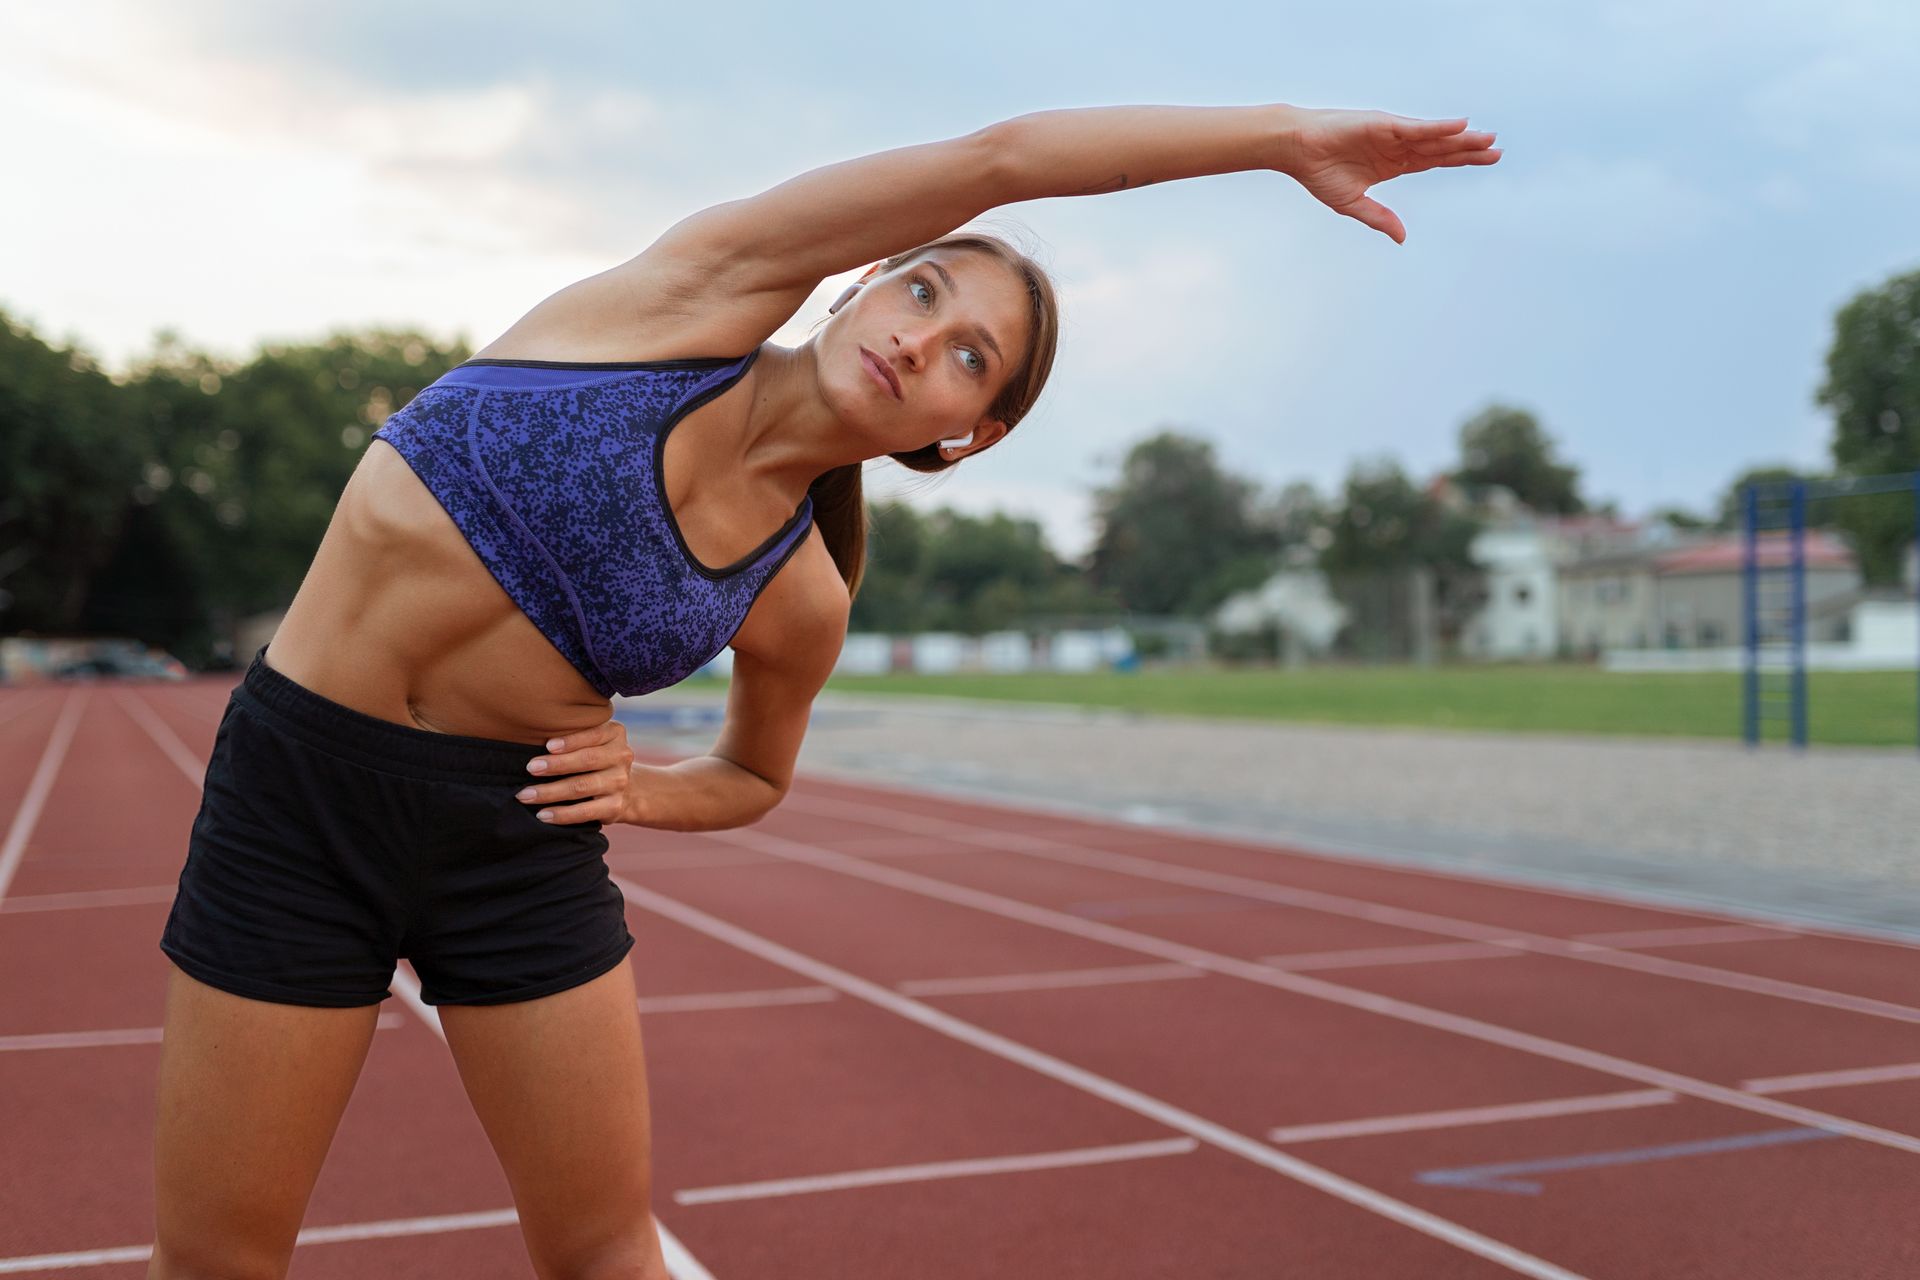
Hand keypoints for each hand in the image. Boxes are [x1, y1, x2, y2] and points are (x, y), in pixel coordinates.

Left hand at [515, 716, 637, 825]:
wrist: (626, 788)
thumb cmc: (593, 757)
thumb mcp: (591, 740)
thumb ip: (572, 734)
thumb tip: (532, 740)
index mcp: (615, 734)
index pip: (593, 734)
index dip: (571, 740)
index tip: (548, 745)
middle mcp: (622, 756)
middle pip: (587, 760)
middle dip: (556, 765)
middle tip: (530, 768)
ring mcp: (620, 782)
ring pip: (582, 786)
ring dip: (550, 792)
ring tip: (526, 795)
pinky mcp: (614, 807)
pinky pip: (585, 811)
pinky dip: (562, 814)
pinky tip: (543, 814)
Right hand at [1284, 110, 1501, 243]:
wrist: (1296, 150)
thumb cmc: (1318, 172)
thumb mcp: (1353, 204)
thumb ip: (1379, 218)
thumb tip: (1402, 238)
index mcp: (1393, 164)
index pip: (1435, 161)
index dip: (1460, 161)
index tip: (1486, 161)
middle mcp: (1397, 147)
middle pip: (1441, 149)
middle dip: (1469, 151)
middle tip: (1497, 151)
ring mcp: (1392, 134)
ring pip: (1434, 138)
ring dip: (1461, 139)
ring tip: (1488, 140)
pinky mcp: (1383, 125)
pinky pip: (1417, 128)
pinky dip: (1438, 128)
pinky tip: (1461, 127)